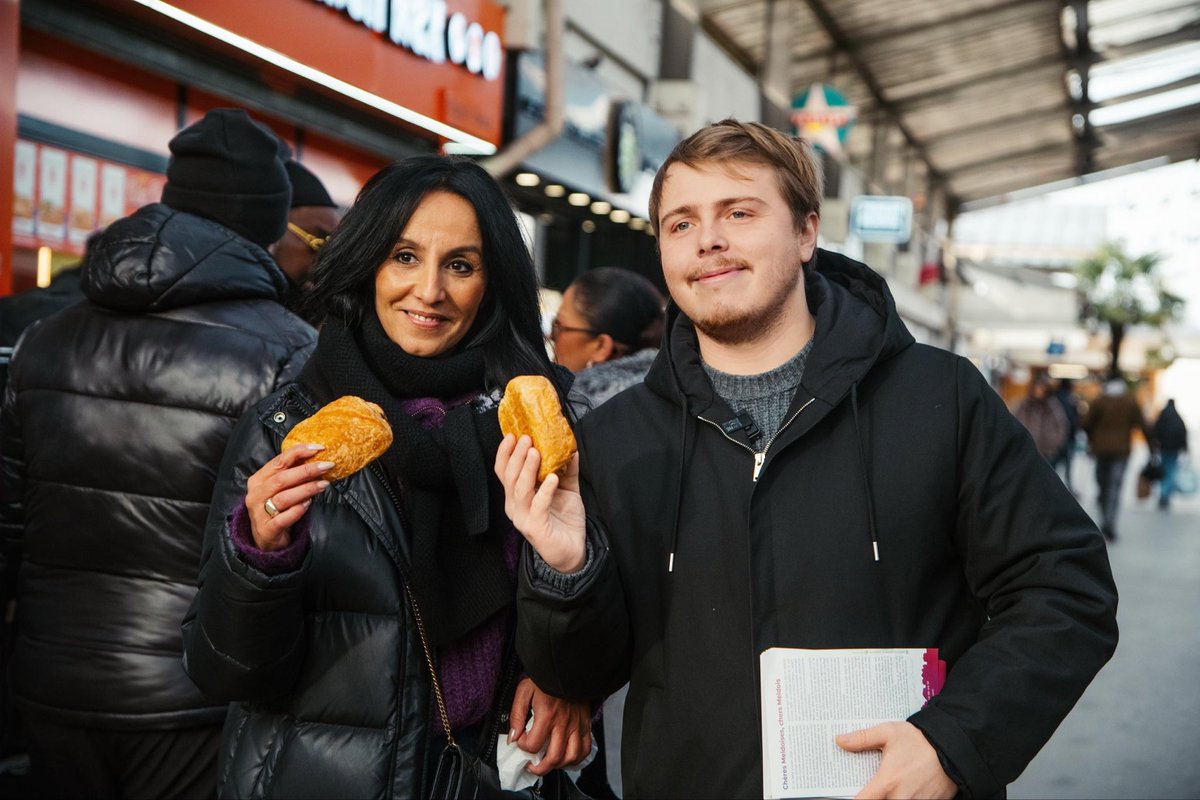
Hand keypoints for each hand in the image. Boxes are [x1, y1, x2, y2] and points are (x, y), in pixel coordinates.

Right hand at [245, 443, 333, 550]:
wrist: (265, 539)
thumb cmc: (276, 508)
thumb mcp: (280, 488)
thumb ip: (292, 474)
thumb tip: (317, 458)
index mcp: (258, 479)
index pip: (278, 461)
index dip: (298, 452)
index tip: (318, 448)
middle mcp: (256, 494)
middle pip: (282, 478)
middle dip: (306, 470)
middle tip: (327, 465)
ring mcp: (259, 513)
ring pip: (283, 497)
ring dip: (306, 489)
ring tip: (323, 485)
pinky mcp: (267, 529)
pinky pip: (284, 518)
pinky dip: (298, 510)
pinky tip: (309, 504)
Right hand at [494, 435, 586, 572]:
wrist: (573, 551)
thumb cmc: (564, 520)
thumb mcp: (566, 489)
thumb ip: (566, 470)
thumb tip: (571, 448)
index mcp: (517, 494)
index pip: (504, 470)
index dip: (505, 453)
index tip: (512, 434)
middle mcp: (515, 505)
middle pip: (509, 476)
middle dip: (517, 455)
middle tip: (526, 438)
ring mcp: (523, 517)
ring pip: (520, 489)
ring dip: (527, 469)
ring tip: (536, 452)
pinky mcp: (535, 527)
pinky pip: (538, 505)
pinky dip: (545, 491)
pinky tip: (553, 478)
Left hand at [507, 677, 591, 775]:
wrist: (566, 666)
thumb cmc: (545, 677)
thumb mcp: (524, 691)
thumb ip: (517, 715)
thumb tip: (513, 737)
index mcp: (547, 715)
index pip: (533, 744)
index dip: (523, 746)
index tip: (521, 740)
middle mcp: (563, 723)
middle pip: (553, 758)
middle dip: (539, 767)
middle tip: (532, 765)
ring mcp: (576, 725)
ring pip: (571, 757)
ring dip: (559, 765)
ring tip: (549, 762)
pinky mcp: (585, 724)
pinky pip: (585, 748)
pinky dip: (577, 758)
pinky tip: (567, 757)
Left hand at [836, 722, 956, 799]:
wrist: (954, 748)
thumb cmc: (921, 740)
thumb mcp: (889, 733)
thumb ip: (862, 738)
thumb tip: (840, 741)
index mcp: (888, 782)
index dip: (854, 799)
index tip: (848, 794)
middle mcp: (901, 798)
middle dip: (876, 797)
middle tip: (874, 788)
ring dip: (890, 797)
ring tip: (891, 787)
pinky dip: (906, 798)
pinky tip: (905, 789)